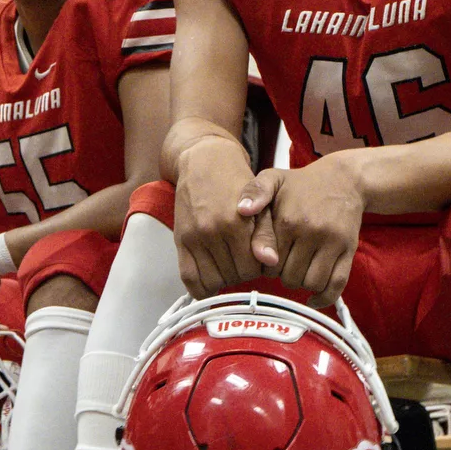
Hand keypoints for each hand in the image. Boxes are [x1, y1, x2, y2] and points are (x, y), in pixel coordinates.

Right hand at [173, 138, 261, 298]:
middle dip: (242, 274)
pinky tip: (210, 283)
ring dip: (223, 280)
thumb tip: (270, 262)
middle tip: (243, 262)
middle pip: (234, 277)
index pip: (252, 269)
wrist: (205, 161)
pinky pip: (188, 277)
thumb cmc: (237, 183)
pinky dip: (200, 287)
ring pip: (212, 281)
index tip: (258, 262)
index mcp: (237, 222)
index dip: (258, 270)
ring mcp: (194, 237)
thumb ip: (266, 234)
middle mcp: (213, 231)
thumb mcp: (260, 203)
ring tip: (229, 268)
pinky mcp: (180, 240)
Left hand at [242, 159, 364, 307]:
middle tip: (285, 263)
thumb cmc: (302, 184)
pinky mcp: (348, 250)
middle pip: (289, 276)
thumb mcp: (273, 179)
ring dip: (302, 284)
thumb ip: (254, 192)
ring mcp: (332, 242)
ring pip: (311, 283)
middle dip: (283, 276)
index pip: (268, 263)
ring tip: (299, 271)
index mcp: (288, 219)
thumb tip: (242, 210)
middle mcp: (311, 232)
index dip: (264, 266)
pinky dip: (324, 297)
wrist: (344, 180)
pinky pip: (337, 284)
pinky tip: (314, 298)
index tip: (268, 257)